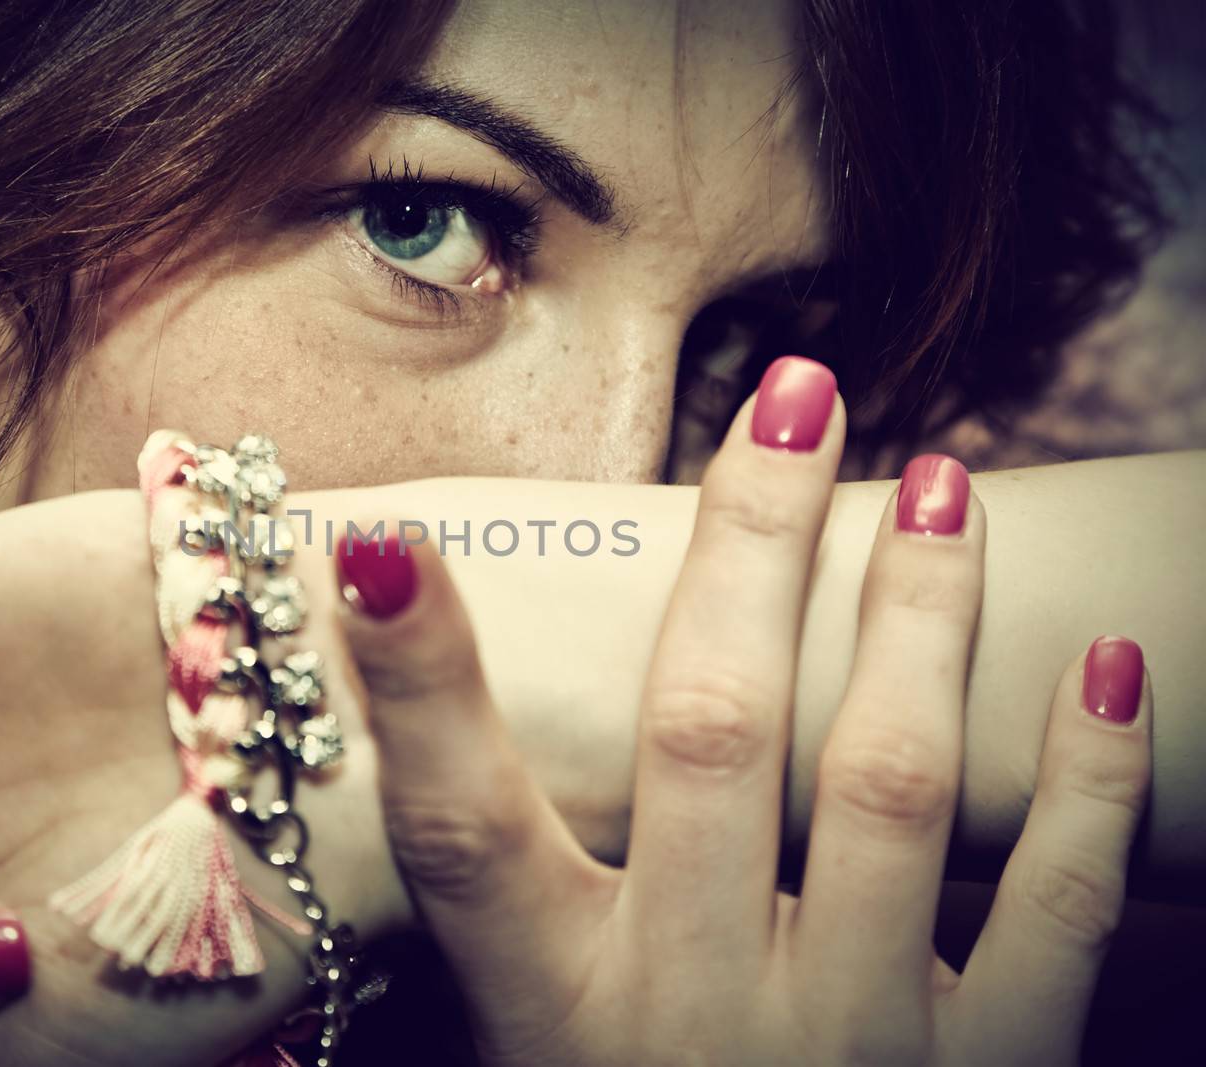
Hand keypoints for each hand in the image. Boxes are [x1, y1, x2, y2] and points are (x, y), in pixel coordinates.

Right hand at [341, 357, 1151, 1064]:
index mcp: (554, 1014)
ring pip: (890, 787)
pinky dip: (1093, 786)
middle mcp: (689, 1020)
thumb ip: (509, 914)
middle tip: (796, 399)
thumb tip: (431, 719)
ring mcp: (850, 1050)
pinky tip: (1111, 663)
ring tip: (939, 484)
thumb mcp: (538, 1051)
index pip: (460, 826)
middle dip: (747, 552)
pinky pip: (1063, 918)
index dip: (418, 682)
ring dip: (918, 617)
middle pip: (708, 739)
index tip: (385, 540)